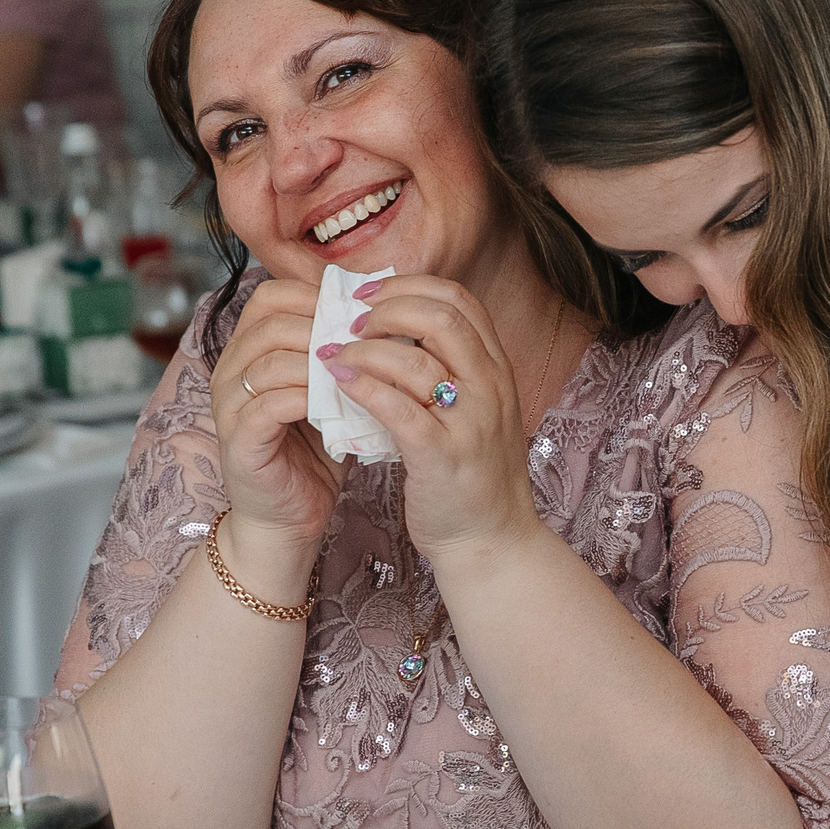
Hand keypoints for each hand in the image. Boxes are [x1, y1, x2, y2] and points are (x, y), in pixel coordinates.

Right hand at [213, 277, 346, 547]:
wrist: (289, 518)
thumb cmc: (313, 452)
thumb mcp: (329, 392)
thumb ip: (340, 354)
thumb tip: (380, 311)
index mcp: (248, 351)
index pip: (271, 297)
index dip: (317, 296)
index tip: (362, 313)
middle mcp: (229, 371)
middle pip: (271, 323)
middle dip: (324, 328)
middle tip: (367, 343)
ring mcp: (229, 406)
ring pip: (270, 362)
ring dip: (320, 364)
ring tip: (359, 373)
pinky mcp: (238, 441)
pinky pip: (269, 405)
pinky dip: (309, 400)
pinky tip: (340, 405)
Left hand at [320, 274, 543, 564]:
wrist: (492, 541)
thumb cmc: (471, 475)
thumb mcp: (473, 411)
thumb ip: (448, 370)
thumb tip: (394, 329)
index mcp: (496, 370)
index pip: (459, 299)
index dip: (408, 287)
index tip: (368, 296)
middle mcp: (490, 388)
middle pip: (441, 315)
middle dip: (386, 308)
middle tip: (347, 322)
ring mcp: (470, 422)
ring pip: (416, 359)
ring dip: (364, 349)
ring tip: (332, 354)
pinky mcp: (442, 456)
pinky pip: (397, 407)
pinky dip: (363, 388)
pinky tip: (337, 384)